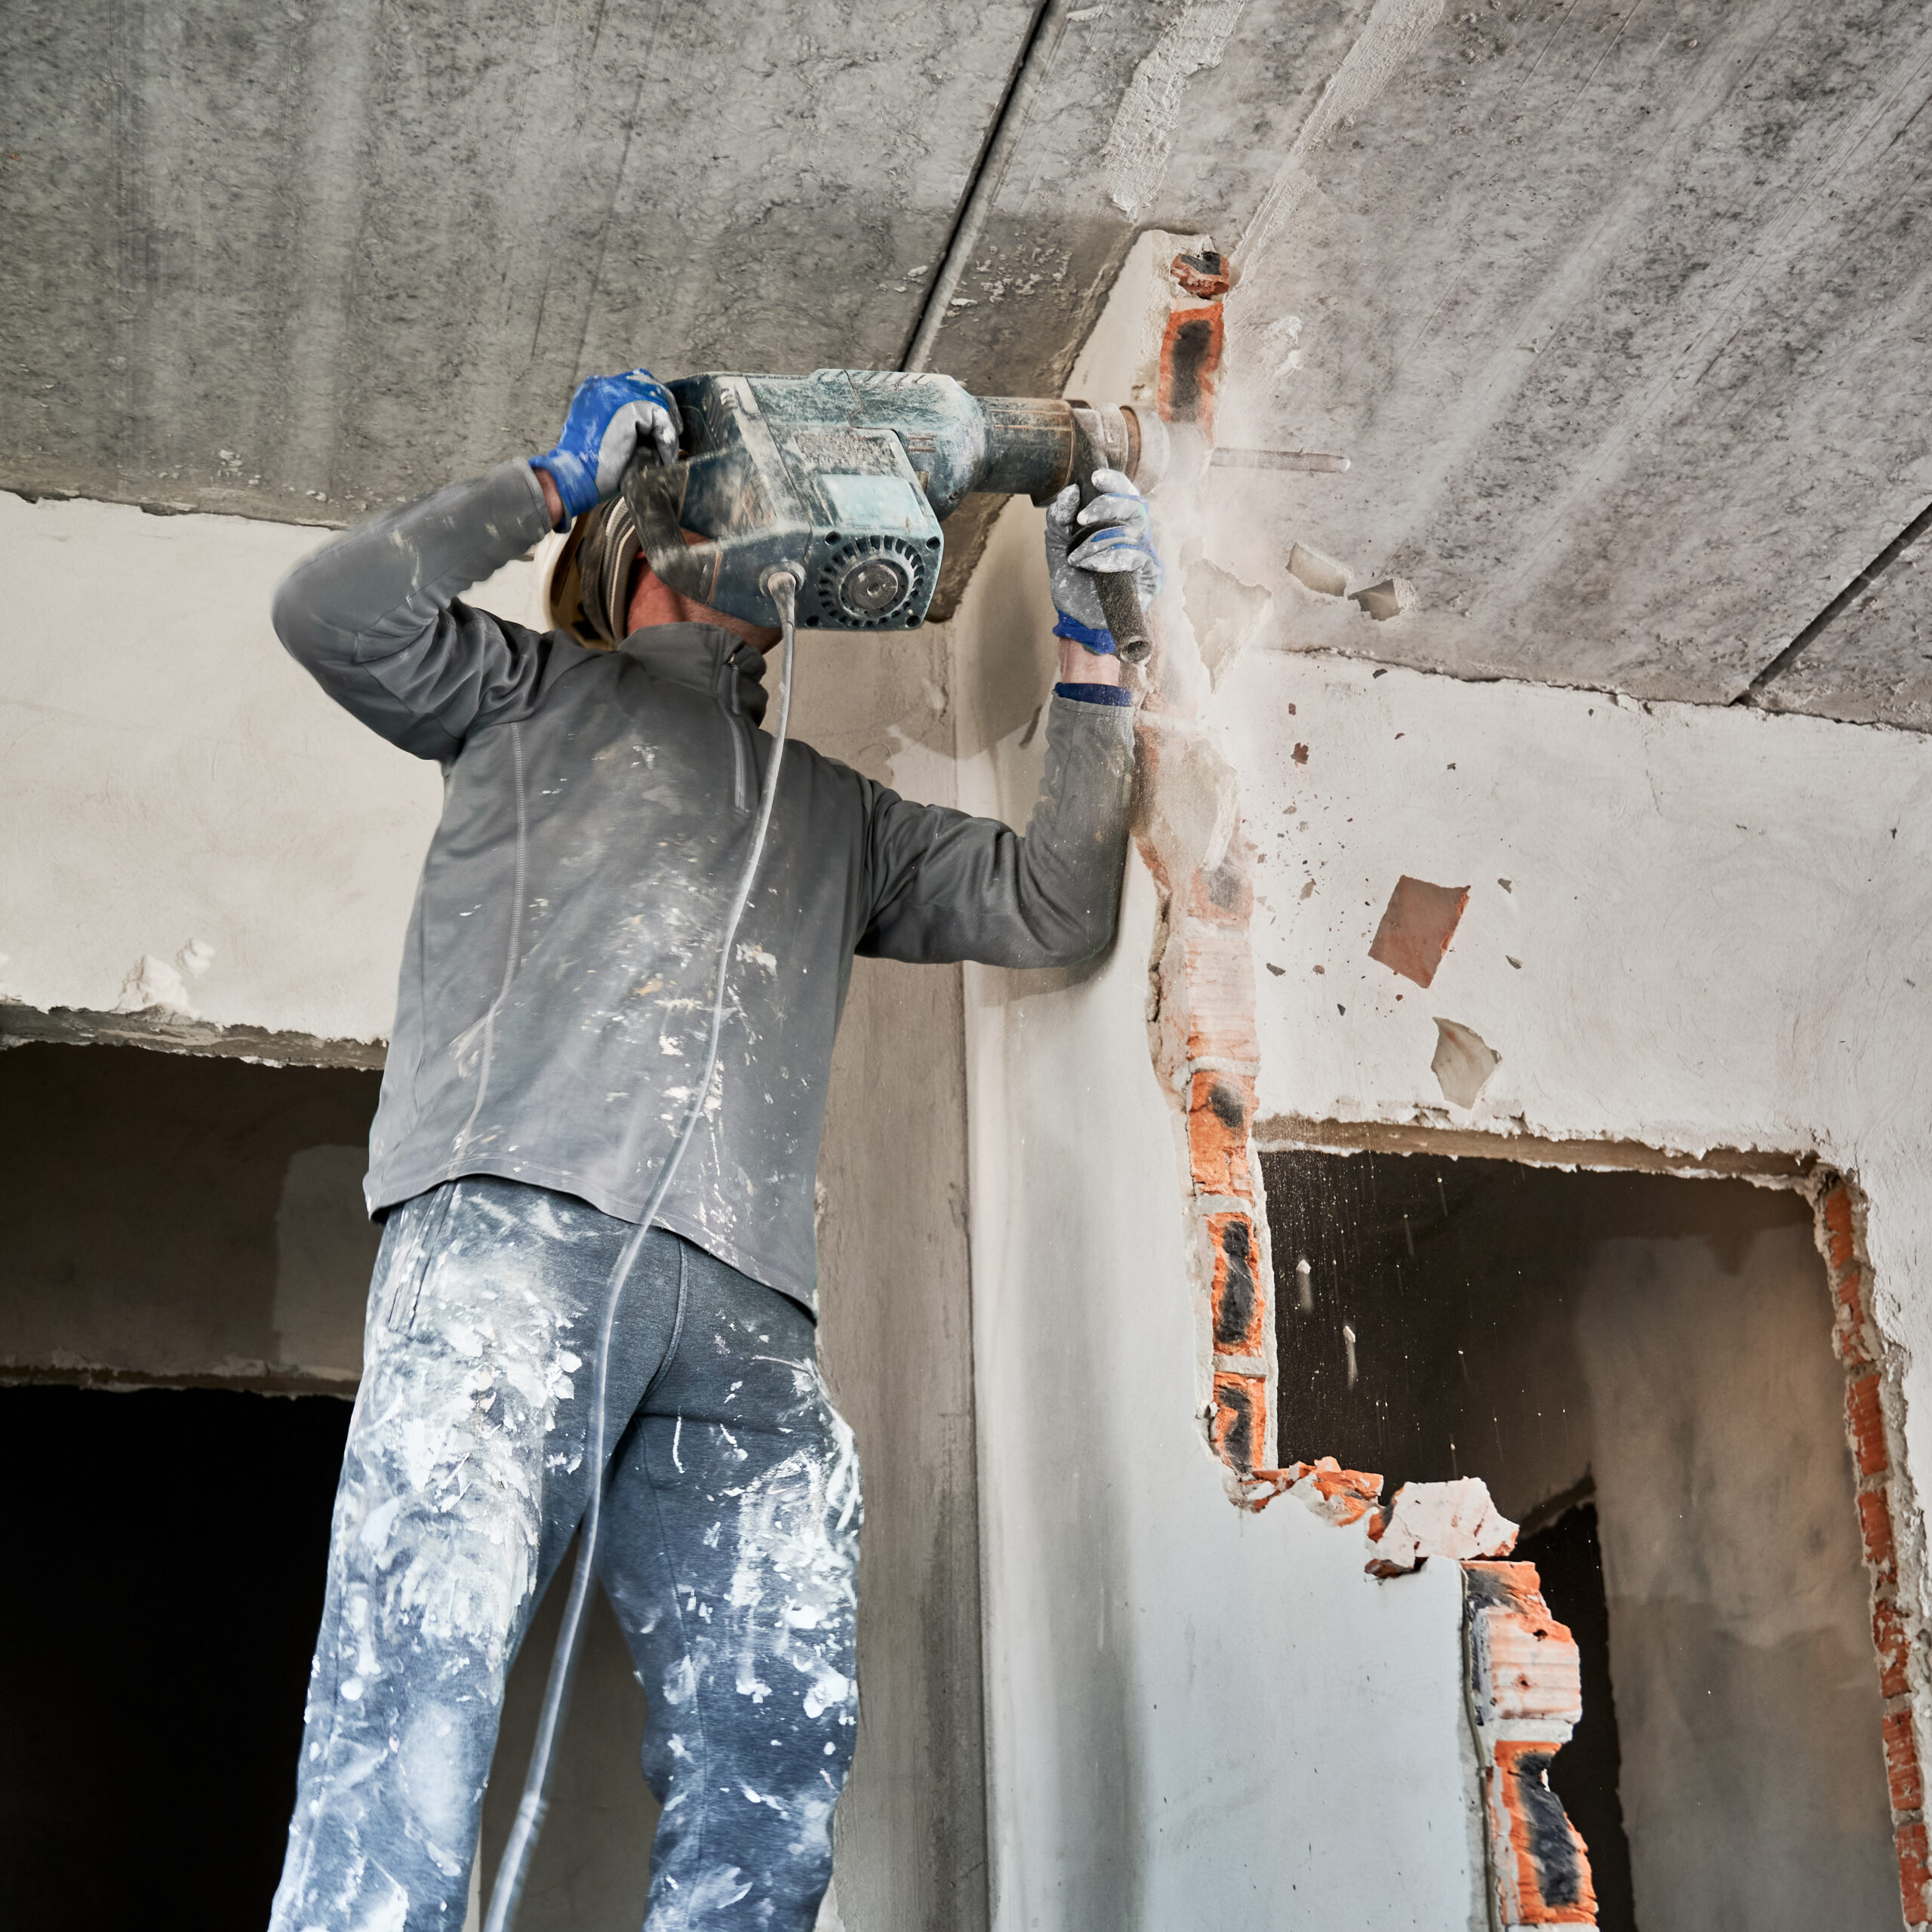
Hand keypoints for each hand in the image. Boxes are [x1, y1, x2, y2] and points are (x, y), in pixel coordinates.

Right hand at [532, 369, 681, 520]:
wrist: (576, 478)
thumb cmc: (591, 466)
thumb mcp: (607, 434)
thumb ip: (626, 420)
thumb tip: (656, 422)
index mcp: (597, 390)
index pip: (635, 383)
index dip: (654, 405)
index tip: (663, 429)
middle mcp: (604, 385)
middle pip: (649, 386)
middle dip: (666, 412)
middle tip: (673, 437)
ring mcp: (615, 391)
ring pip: (658, 402)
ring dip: (667, 430)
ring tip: (668, 453)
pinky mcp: (628, 407)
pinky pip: (660, 419)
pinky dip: (666, 440)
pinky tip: (665, 458)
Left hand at [1045, 468, 1161, 653]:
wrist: (1078, 619)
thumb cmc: (1073, 582)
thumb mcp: (1057, 546)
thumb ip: (1059, 518)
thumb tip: (1070, 493)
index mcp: (1119, 524)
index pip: (1126, 493)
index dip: (1115, 482)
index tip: (1095, 477)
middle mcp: (1138, 536)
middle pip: (1136, 505)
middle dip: (1107, 506)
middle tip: (1083, 519)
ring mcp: (1147, 556)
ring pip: (1131, 532)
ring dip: (1098, 543)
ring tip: (1078, 558)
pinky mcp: (1153, 577)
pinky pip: (1137, 557)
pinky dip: (1112, 558)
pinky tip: (1095, 568)